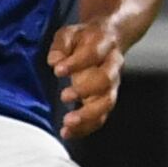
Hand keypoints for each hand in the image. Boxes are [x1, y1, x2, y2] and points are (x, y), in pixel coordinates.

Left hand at [47, 20, 127, 138]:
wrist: (110, 38)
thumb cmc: (85, 38)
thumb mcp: (69, 33)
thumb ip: (60, 46)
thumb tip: (55, 62)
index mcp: (103, 44)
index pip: (93, 54)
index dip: (76, 63)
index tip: (58, 71)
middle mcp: (112, 66)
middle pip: (106, 80)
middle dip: (86, 91)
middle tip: (65, 96)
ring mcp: (112, 84)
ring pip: (107, 103)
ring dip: (88, 115)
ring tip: (68, 123)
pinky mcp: (106, 99)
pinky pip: (101, 117)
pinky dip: (86, 128)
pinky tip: (68, 133)